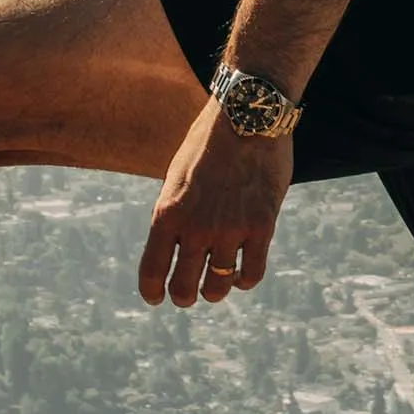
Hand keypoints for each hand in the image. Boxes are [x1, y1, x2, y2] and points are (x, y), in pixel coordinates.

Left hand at [139, 99, 292, 308]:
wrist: (247, 116)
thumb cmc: (209, 144)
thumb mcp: (177, 177)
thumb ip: (173, 214)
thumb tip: (175, 247)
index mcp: (167, 213)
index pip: (152, 271)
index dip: (152, 292)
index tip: (155, 297)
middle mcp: (196, 227)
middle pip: (184, 288)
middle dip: (183, 296)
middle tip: (187, 295)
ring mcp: (230, 229)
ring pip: (218, 287)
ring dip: (214, 291)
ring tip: (215, 285)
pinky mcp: (262, 226)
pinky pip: (252, 272)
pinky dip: (243, 280)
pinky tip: (240, 273)